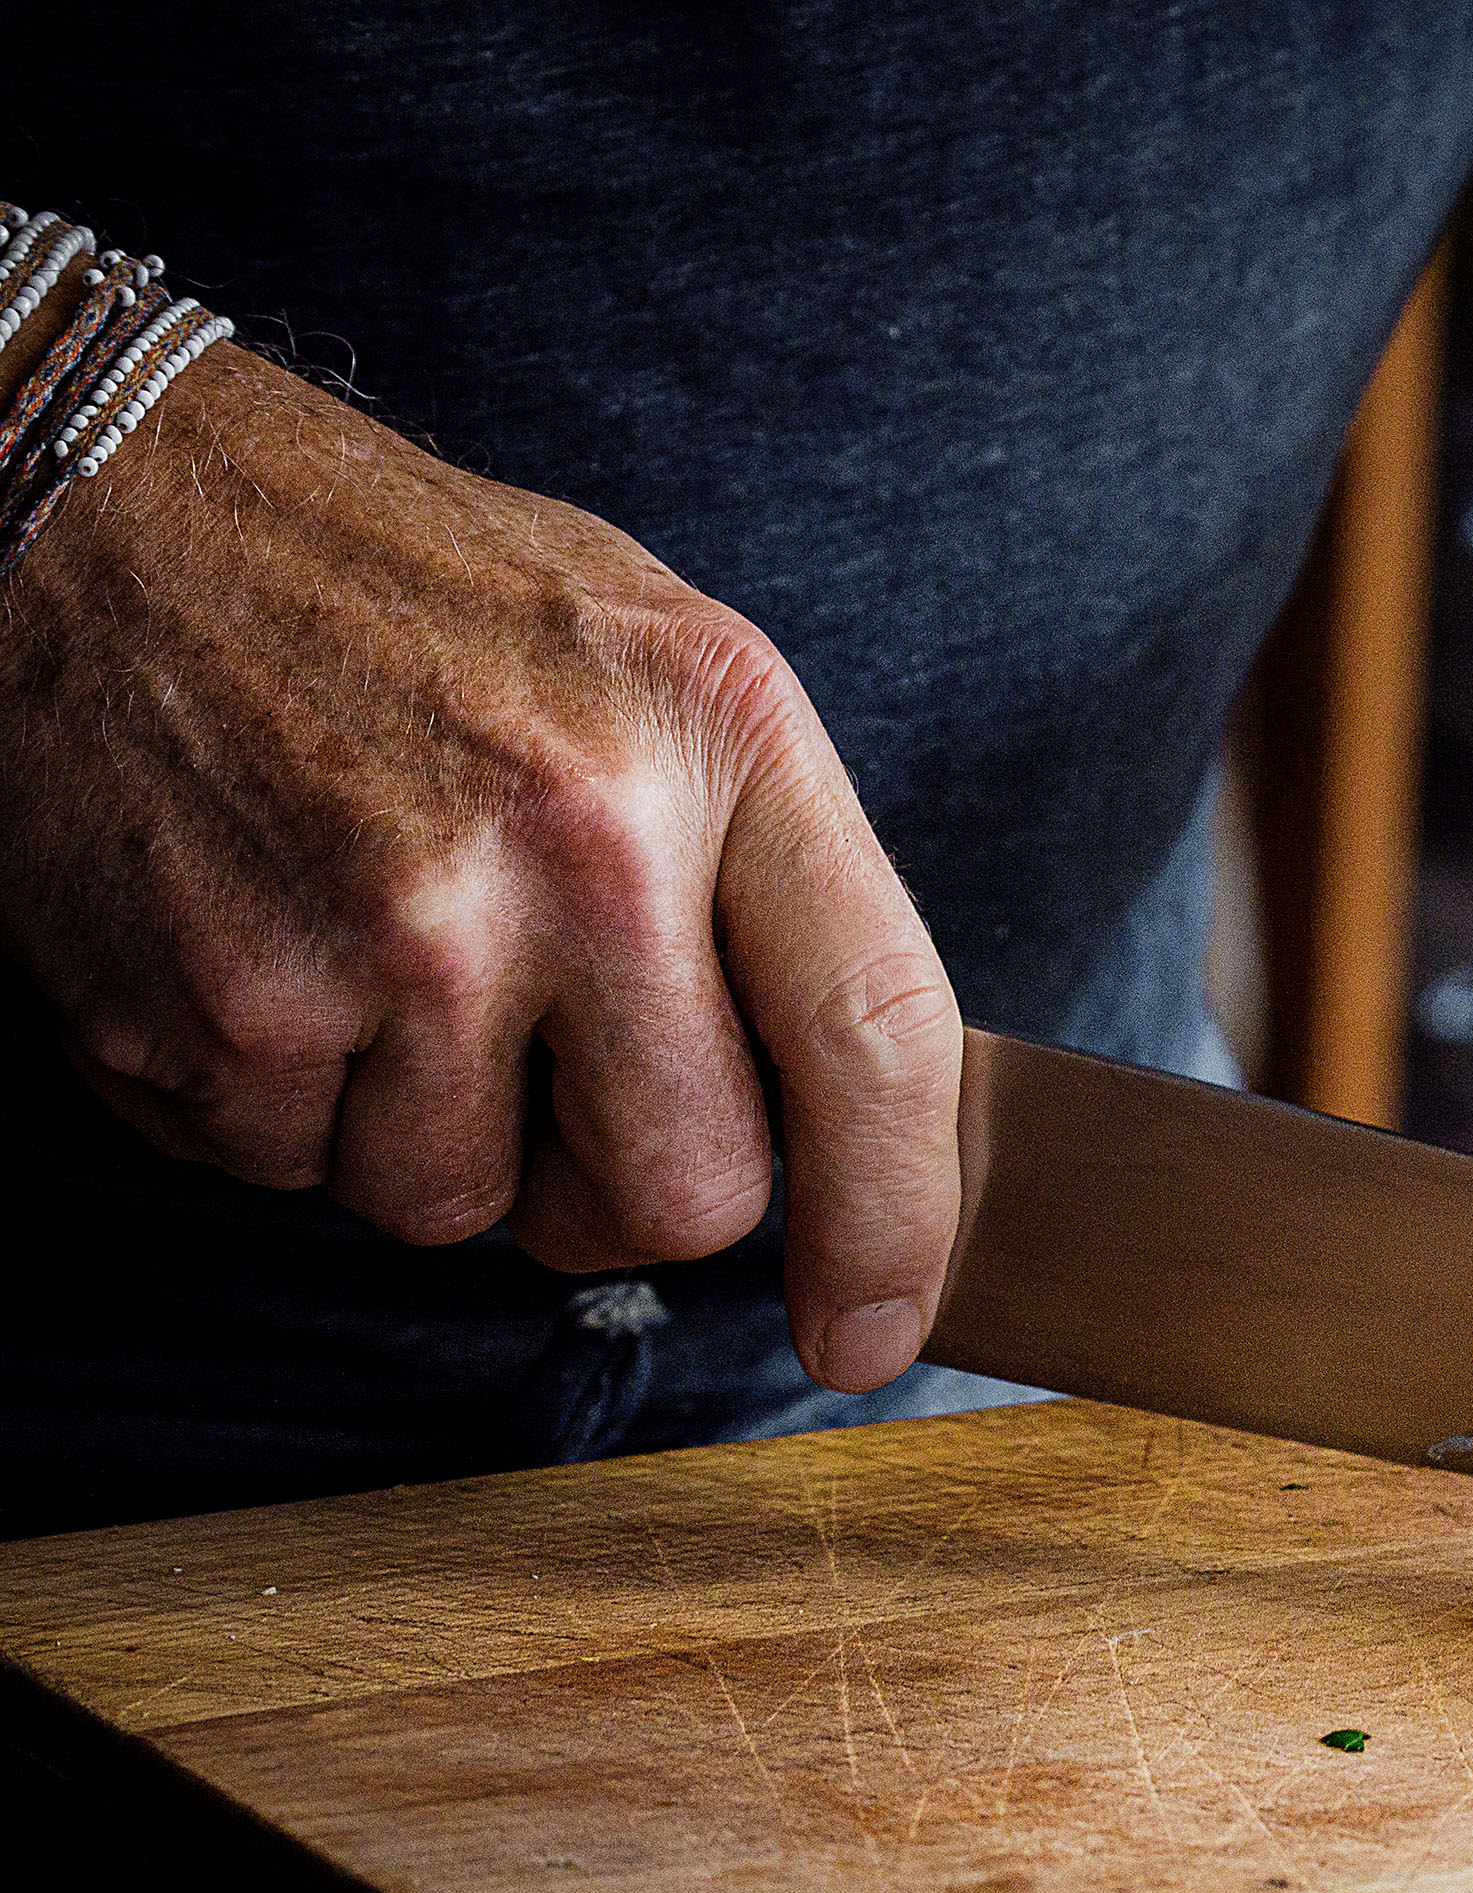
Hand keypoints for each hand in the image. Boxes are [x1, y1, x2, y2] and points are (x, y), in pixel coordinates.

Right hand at [0, 342, 959, 1392]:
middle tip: (547, 1081)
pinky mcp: (230, 1003)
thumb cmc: (407, 600)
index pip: (879, 1038)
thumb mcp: (656, 666)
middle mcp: (584, 835)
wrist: (100, 500)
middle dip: (615, 1191)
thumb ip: (768, 884)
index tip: (872, 1331)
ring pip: (464, 1209)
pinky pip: (293, 1176)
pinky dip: (274, 1106)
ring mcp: (401, 927)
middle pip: (681, 1197)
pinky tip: (260, 948)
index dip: (893, 1225)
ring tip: (370, 951)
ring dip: (420, 1132)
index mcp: (721, 734)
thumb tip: (866, 1134)